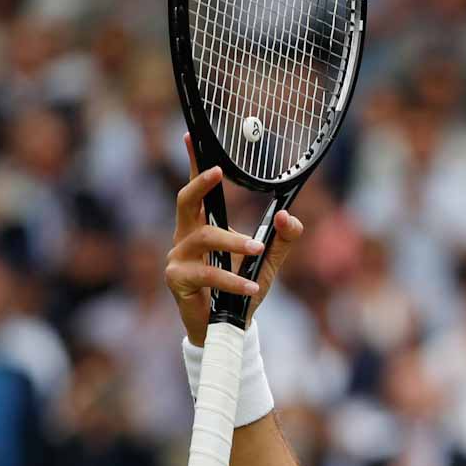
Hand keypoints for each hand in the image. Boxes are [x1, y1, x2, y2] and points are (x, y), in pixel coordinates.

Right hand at [165, 133, 304, 345]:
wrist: (226, 330)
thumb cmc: (240, 290)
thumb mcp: (267, 262)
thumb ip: (282, 239)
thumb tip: (287, 215)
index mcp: (202, 226)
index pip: (197, 190)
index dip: (194, 163)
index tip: (192, 135)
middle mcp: (185, 237)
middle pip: (185, 200)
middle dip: (200, 183)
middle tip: (218, 171)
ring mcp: (178, 258)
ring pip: (203, 237)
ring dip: (233, 240)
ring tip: (257, 247)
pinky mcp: (178, 280)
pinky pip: (208, 273)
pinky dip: (232, 278)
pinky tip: (250, 286)